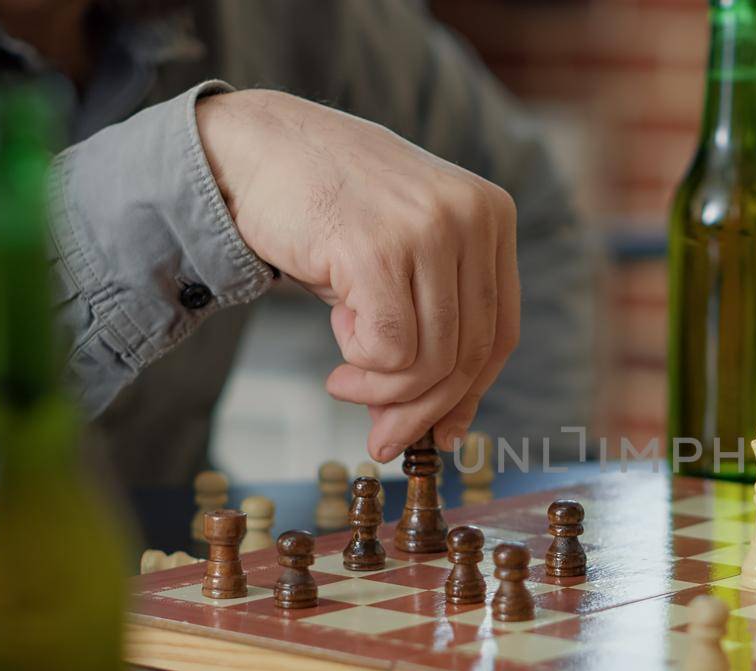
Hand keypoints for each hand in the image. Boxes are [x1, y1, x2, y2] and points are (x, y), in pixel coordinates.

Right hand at [195, 89, 519, 461]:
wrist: (255, 147)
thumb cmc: (327, 207)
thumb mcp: (399, 255)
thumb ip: (427, 320)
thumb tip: (434, 420)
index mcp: (491, 215)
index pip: (500, 329)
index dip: (473, 393)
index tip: (445, 433)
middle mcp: (472, 218)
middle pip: (469, 353)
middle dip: (423, 410)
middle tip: (382, 438)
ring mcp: (430, 230)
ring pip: (430, 359)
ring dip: (382, 393)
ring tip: (343, 384)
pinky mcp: (380, 249)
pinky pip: (390, 350)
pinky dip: (362, 369)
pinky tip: (337, 354)